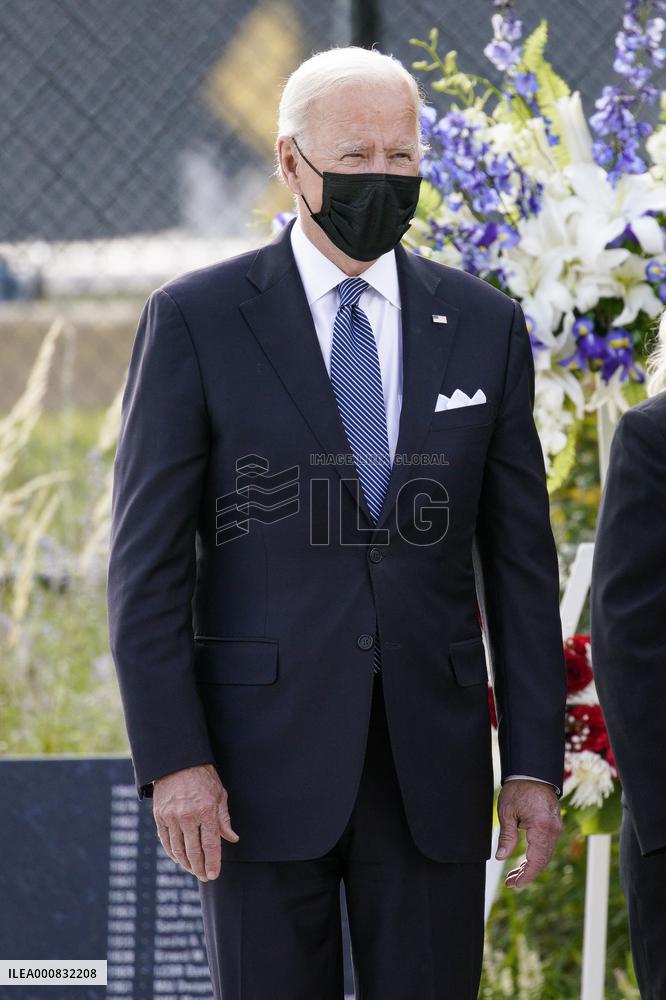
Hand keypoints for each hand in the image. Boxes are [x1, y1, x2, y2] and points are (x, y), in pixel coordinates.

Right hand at [153, 763, 239, 880]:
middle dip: (200, 868)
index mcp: (206, 811)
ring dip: (186, 863)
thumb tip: (232, 839)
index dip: (213, 863)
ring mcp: (172, 817)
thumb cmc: (204, 777)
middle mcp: (188, 816)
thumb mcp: (219, 794)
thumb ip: (224, 819)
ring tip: (193, 870)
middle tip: (204, 877)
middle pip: (194, 851)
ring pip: (178, 849)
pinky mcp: (159, 816)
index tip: (214, 875)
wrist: (179, 761)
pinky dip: (172, 853)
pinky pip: (166, 841)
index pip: (211, 845)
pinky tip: (179, 859)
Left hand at [495, 779, 561, 888]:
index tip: (514, 884)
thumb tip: (501, 858)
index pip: (536, 860)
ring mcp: (556, 827)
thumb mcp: (507, 813)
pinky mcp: (554, 825)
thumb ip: (506, 837)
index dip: (526, 875)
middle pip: (543, 861)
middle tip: (510, 882)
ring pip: (546, 855)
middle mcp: (553, 830)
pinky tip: (524, 861)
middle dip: (527, 874)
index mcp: (541, 827)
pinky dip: (536, 856)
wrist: (532, 772)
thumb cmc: (518, 789)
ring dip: (531, 866)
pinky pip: (547, 846)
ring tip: (514, 874)